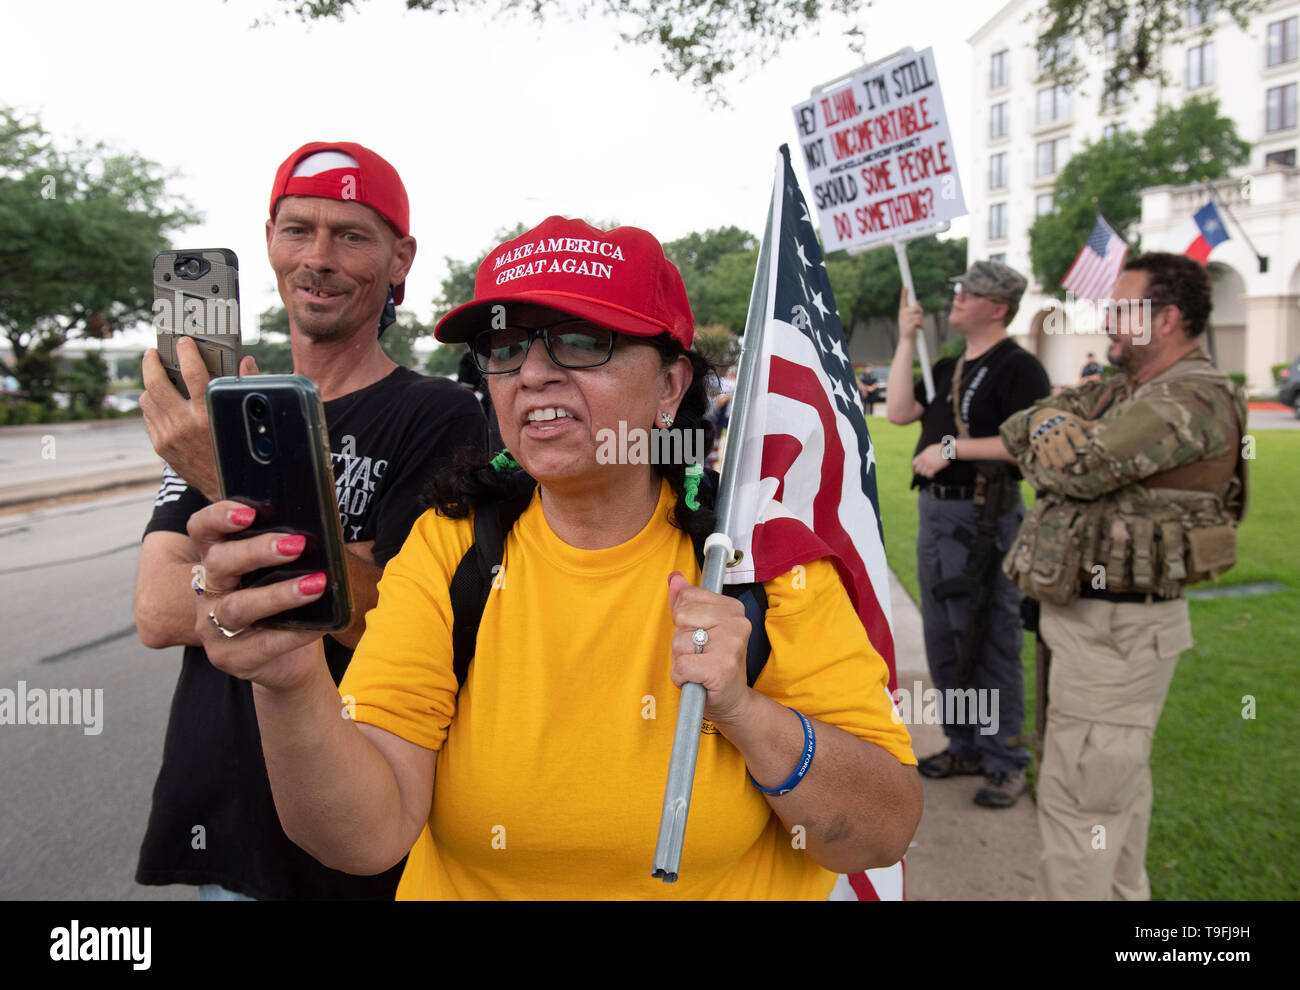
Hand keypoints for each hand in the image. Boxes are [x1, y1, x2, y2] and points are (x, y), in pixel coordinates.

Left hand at [140, 337, 258, 501]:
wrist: (230, 493)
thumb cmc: (243, 453)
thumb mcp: (247, 420)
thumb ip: (246, 387)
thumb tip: (245, 362)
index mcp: (209, 414)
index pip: (191, 372)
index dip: (186, 351)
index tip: (184, 342)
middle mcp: (185, 424)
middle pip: (155, 382)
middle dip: (152, 362)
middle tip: (154, 353)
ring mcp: (169, 436)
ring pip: (146, 398)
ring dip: (150, 384)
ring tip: (158, 377)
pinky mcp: (161, 446)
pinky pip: (148, 417)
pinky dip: (153, 405)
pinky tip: (162, 401)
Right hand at [188, 500, 326, 690]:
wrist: (289, 661)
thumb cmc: (286, 607)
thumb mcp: (283, 575)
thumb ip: (289, 553)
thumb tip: (319, 533)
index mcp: (217, 561)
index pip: (202, 530)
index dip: (218, 516)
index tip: (249, 512)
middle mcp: (208, 592)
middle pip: (219, 563)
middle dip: (256, 551)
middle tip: (295, 545)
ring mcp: (213, 628)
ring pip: (238, 606)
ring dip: (278, 594)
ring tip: (315, 584)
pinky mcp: (229, 658)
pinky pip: (262, 644)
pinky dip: (294, 633)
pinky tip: (318, 626)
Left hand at [667, 571, 753, 728]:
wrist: (733, 701)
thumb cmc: (714, 664)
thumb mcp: (701, 628)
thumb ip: (686, 602)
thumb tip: (675, 578)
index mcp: (733, 608)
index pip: (687, 597)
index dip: (684, 620)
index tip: (700, 635)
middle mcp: (737, 624)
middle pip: (681, 617)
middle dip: (681, 640)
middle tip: (699, 654)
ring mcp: (731, 646)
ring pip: (678, 643)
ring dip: (681, 660)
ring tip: (699, 668)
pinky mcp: (721, 669)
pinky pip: (681, 666)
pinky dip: (681, 676)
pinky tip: (696, 680)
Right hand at [898, 287, 922, 343]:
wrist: (906, 339)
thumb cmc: (909, 328)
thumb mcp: (910, 318)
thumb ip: (914, 310)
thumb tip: (918, 301)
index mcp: (902, 311)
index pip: (903, 300)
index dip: (904, 293)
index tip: (906, 286)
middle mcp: (903, 313)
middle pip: (916, 307)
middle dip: (920, 312)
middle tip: (918, 320)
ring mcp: (907, 318)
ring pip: (920, 314)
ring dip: (921, 320)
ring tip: (917, 326)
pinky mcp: (911, 323)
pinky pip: (920, 320)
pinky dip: (922, 325)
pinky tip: (918, 329)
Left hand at [911, 441, 950, 478]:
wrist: (947, 449)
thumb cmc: (941, 448)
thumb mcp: (930, 449)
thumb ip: (925, 453)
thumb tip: (923, 456)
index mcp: (922, 455)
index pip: (914, 463)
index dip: (914, 468)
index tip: (916, 471)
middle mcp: (924, 460)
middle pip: (918, 469)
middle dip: (920, 472)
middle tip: (924, 474)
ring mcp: (928, 464)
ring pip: (923, 473)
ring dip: (926, 475)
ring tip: (930, 475)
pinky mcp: (934, 468)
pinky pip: (929, 475)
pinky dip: (930, 477)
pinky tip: (933, 476)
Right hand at [1028, 408, 1090, 468]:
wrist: (1040, 416)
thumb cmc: (1063, 421)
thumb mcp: (1074, 420)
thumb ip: (1088, 426)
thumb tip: (1104, 427)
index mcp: (1067, 423)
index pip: (1074, 432)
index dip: (1079, 440)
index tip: (1084, 446)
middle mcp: (1055, 429)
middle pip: (1062, 443)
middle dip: (1067, 454)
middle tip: (1072, 460)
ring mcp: (1044, 435)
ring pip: (1050, 450)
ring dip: (1057, 461)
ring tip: (1062, 466)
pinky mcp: (1036, 442)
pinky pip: (1041, 453)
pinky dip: (1046, 461)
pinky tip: (1051, 466)